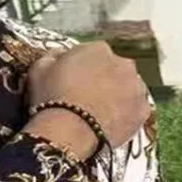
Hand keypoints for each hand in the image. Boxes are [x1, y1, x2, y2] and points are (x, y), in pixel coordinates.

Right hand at [24, 42, 150, 156]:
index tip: (75, 84)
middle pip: (114, 71)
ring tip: (100, 115)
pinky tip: (111, 125)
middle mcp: (122, 63)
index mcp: (97, 49)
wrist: (67, 131)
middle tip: (88, 101)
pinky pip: (136, 111)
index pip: (93, 55)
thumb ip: (52, 57)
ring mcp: (136, 87)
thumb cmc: (50, 99)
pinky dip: (127, 116)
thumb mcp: (39, 70)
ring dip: (118, 98)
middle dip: (104, 82)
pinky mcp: (142, 110)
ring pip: (128, 89)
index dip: (83, 71)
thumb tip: (57, 56)